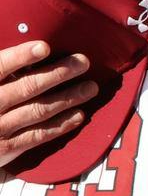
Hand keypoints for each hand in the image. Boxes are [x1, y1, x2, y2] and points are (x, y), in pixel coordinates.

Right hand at [0, 40, 95, 181]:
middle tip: (83, 61)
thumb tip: (33, 48)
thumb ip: (0, 71)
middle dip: (57, 73)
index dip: (20, 57)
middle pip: (26, 88)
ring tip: (90, 87)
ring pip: (37, 111)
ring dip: (67, 98)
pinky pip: (37, 136)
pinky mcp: (6, 149)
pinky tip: (79, 115)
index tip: (44, 46)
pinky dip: (60, 126)